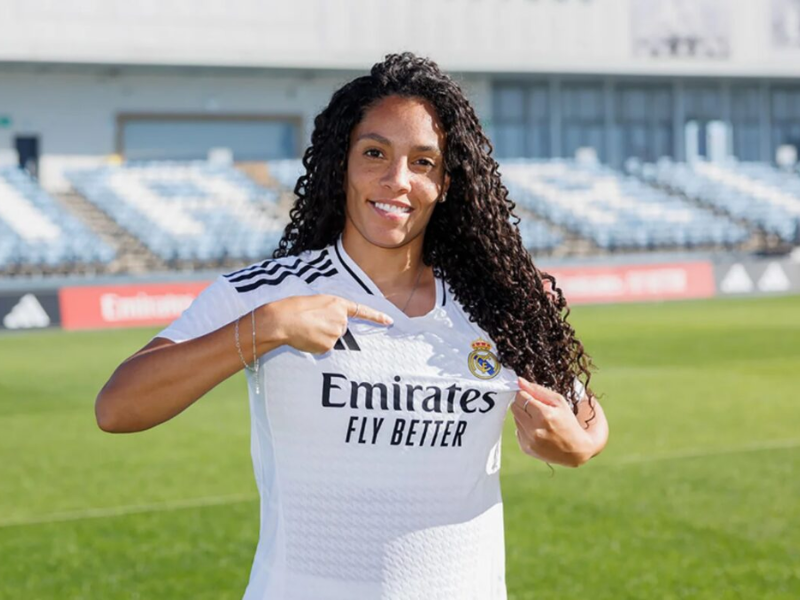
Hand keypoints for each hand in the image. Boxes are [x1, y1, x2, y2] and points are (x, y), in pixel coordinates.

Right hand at [260, 295, 392, 353]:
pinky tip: (306, 337)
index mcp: (338, 304)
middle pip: (341, 328)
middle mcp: (341, 319)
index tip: (389, 321)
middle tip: (312, 323)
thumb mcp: (316, 302)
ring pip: (332, 339)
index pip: (362, 311)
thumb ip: (330, 311)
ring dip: (321, 336)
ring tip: (306, 329)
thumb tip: (333, 327)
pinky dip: (316, 345)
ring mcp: (336, 334)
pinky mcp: (328, 346)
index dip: (376, 317)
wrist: (284, 320)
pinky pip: (325, 348)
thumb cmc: (295, 308)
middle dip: (329, 327)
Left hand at [510, 377, 592, 467]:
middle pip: (514, 407)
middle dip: (523, 404)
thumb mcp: (559, 402)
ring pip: (515, 418)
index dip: (525, 393)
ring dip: (524, 416)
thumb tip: (519, 381)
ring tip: (539, 420)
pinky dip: (525, 428)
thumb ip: (537, 390)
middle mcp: (534, 429)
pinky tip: (538, 431)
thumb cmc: (568, 422)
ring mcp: (529, 440)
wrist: (575, 449)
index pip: (521, 396)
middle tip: (536, 407)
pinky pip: (517, 431)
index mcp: (544, 415)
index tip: (531, 396)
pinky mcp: (525, 448)